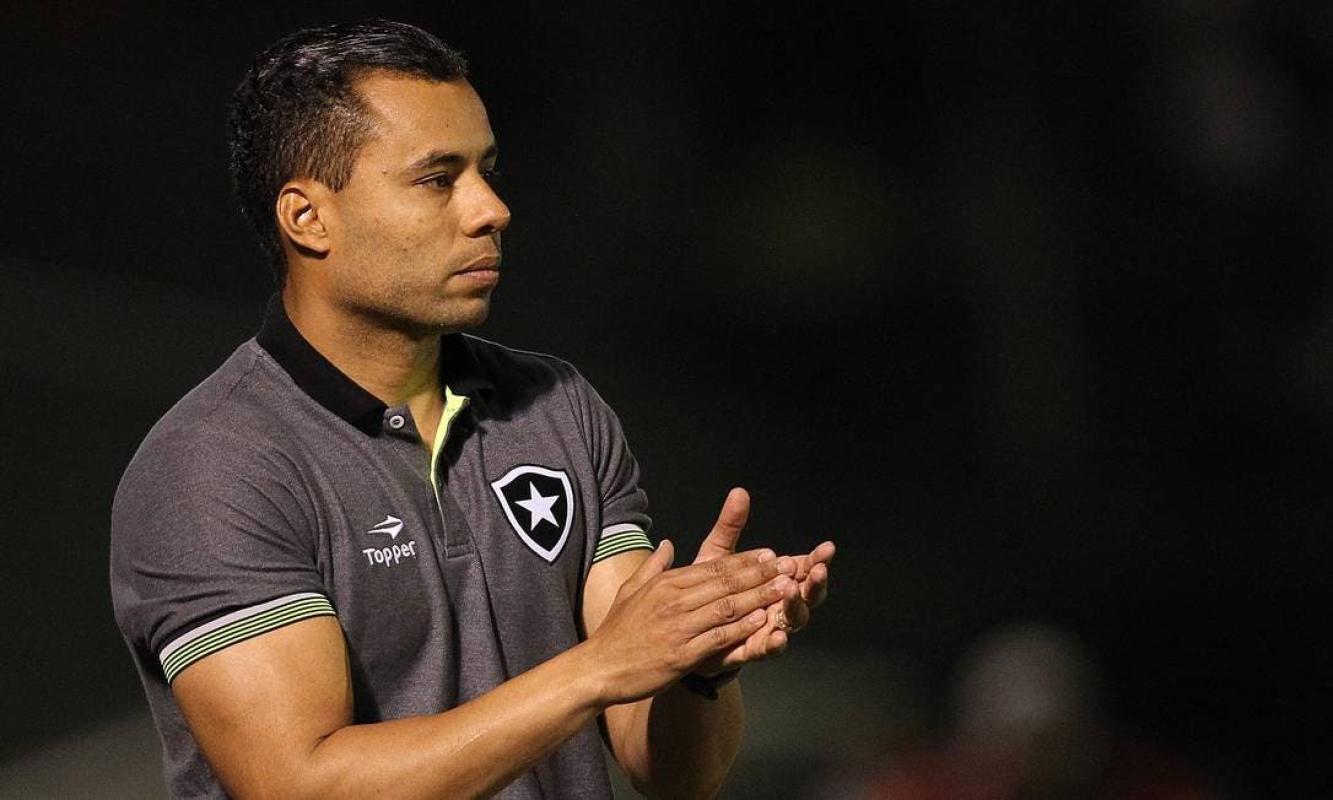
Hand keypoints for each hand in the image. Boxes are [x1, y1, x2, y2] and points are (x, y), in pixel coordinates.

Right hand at [585, 539, 797, 704]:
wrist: (599, 668)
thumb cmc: (616, 631)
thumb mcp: (631, 590)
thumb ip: (653, 566)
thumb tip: (667, 544)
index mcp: (666, 583)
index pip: (713, 567)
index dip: (745, 560)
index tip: (769, 554)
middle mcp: (674, 600)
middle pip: (725, 582)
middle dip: (760, 573)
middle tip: (788, 565)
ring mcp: (678, 627)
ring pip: (727, 607)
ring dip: (759, 596)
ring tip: (785, 588)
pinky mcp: (681, 654)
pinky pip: (718, 637)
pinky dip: (742, 628)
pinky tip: (762, 621)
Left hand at [690, 488, 834, 675]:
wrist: (683, 627)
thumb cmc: (707, 589)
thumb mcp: (717, 554)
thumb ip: (730, 527)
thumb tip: (739, 492)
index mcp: (774, 580)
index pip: (802, 567)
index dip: (816, 559)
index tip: (826, 548)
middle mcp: (777, 604)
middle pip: (807, 595)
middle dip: (815, 583)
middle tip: (817, 570)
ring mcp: (768, 627)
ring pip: (793, 620)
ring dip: (796, 607)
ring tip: (791, 592)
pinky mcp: (750, 648)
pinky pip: (767, 649)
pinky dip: (775, 644)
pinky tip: (778, 637)